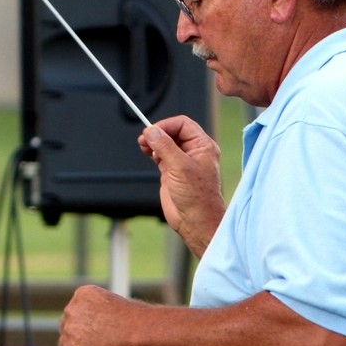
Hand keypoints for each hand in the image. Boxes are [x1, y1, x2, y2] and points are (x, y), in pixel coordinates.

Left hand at [51, 285, 141, 345]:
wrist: (138, 332)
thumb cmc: (133, 320)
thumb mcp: (111, 304)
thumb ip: (96, 312)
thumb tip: (88, 330)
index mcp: (82, 294)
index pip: (75, 311)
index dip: (83, 323)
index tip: (93, 331)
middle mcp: (72, 309)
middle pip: (67, 327)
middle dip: (77, 336)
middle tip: (96, 344)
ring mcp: (70, 330)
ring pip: (64, 344)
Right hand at [138, 116, 224, 257]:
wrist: (195, 221)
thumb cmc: (197, 197)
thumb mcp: (180, 167)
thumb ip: (165, 146)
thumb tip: (152, 131)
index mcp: (202, 146)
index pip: (183, 124)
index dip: (166, 125)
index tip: (152, 130)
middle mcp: (193, 152)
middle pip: (173, 132)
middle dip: (158, 132)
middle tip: (145, 137)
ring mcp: (182, 162)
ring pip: (165, 143)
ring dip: (153, 141)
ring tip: (143, 144)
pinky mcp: (171, 172)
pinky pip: (160, 154)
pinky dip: (152, 151)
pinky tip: (146, 151)